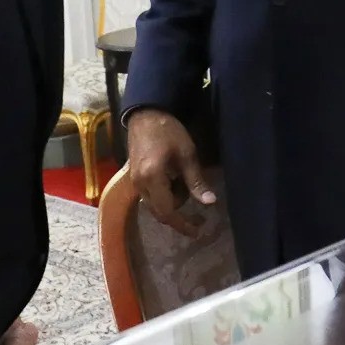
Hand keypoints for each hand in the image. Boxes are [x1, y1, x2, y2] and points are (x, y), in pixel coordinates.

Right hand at [125, 108, 215, 229]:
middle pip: (160, 212)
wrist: (145, 114)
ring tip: (185, 181)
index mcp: (153, 179)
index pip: (167, 212)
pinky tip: (174, 180)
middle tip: (199, 211)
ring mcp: (135, 182)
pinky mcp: (135, 178)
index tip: (198, 230)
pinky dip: (165, 195)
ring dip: (173, 201)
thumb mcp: (187, 154)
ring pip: (155, 205)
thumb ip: (196, 181)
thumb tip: (210, 203)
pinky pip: (151, 196)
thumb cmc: (168, 131)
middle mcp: (140, 185)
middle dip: (179, 214)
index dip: (183, 225)